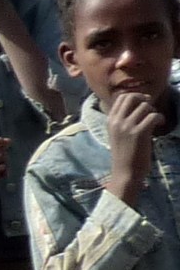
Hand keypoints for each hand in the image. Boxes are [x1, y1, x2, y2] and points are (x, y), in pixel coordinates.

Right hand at [106, 90, 164, 205]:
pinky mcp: (139, 133)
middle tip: (151, 107)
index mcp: (110, 120)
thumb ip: (122, 120)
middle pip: (131, 97)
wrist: (125, 172)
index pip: (121, 98)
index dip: (135, 96)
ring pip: (144, 106)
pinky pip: (153, 116)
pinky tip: (160, 124)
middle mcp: (117, 121)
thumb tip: (137, 106)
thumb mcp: (117, 134)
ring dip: (153, 111)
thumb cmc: (124, 155)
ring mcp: (127, 126)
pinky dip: (160, 118)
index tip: (143, 103)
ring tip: (156, 120)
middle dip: (144, 98)